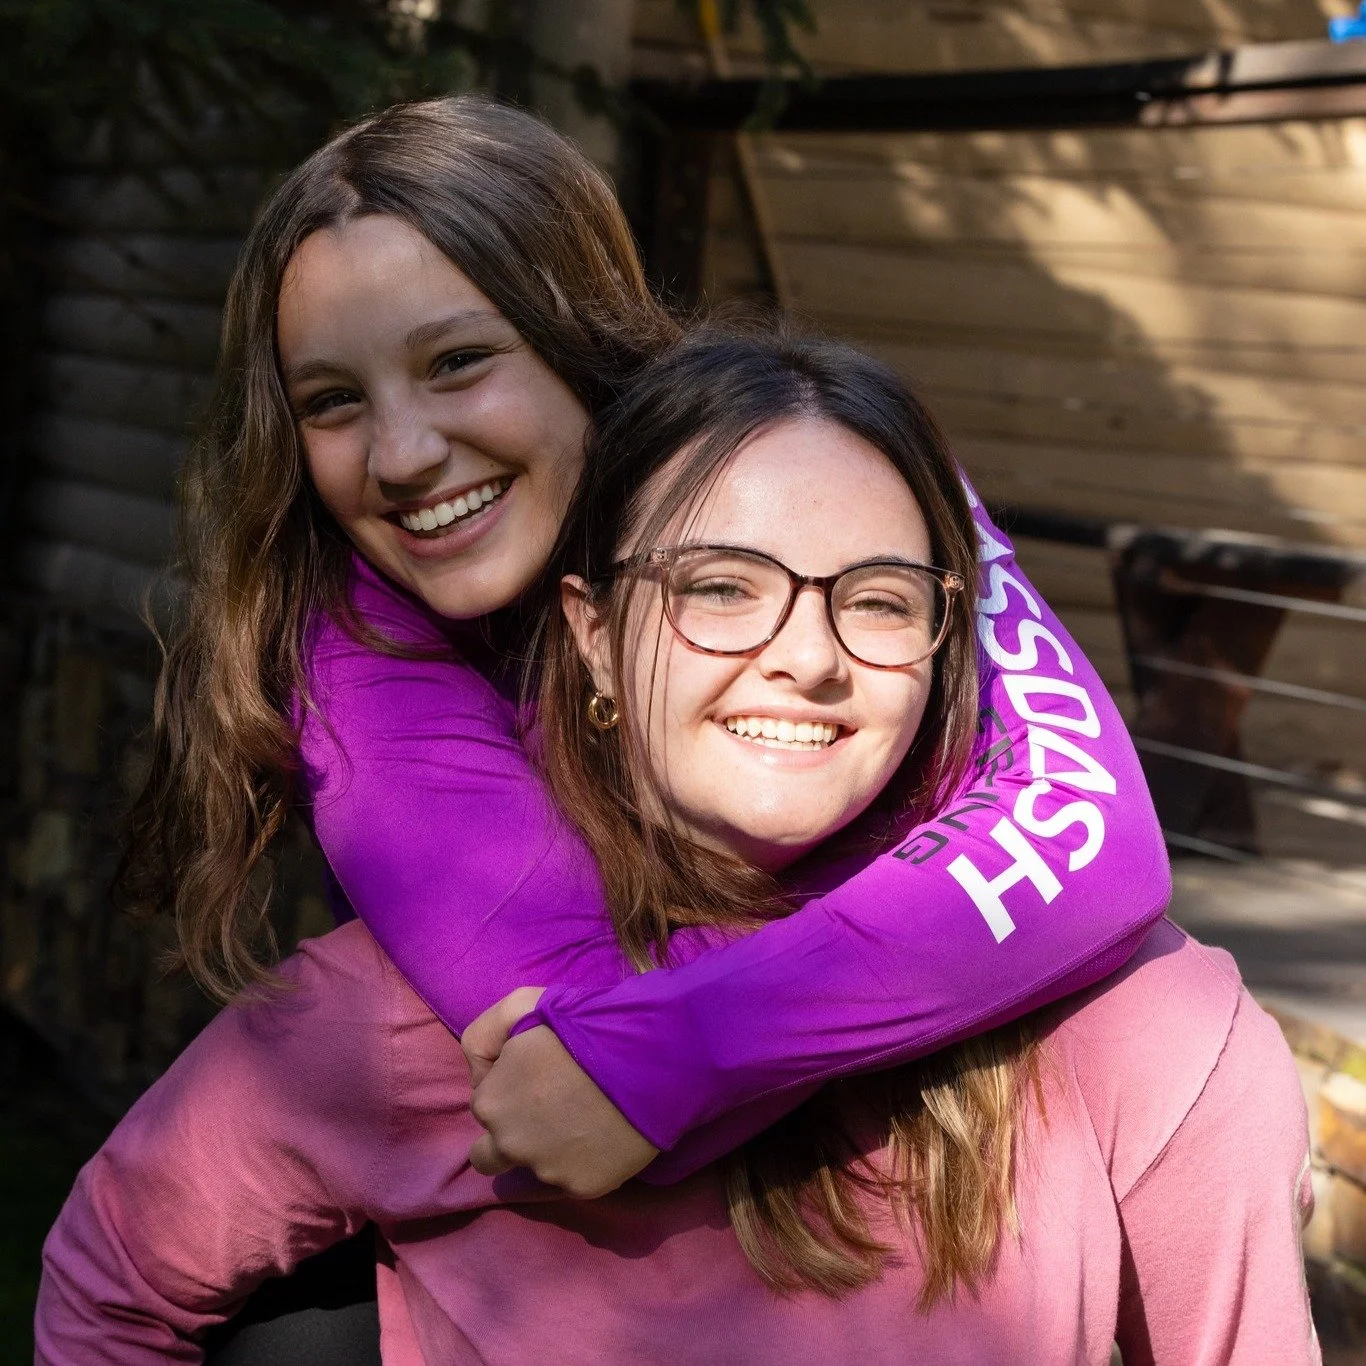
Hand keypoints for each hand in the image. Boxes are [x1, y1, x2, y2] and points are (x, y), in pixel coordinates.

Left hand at [461, 989, 659, 1197]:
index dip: (508, 1092)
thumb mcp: (520, 1005)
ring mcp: (546, 1171)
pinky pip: (572, 1179)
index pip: (483, 1107)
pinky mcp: (583, 1188)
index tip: (535, 1079)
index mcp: (490, 1102)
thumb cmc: (584, 1023)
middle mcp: (509, 1144)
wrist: (648, 1054)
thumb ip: (485, 1038)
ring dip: (547, 1150)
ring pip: (533, 1169)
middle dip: (510, 1136)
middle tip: (547, 1112)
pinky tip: (603, 1134)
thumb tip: (484, 1074)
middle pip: (490, 1156)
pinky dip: (582, 1161)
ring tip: (583, 1120)